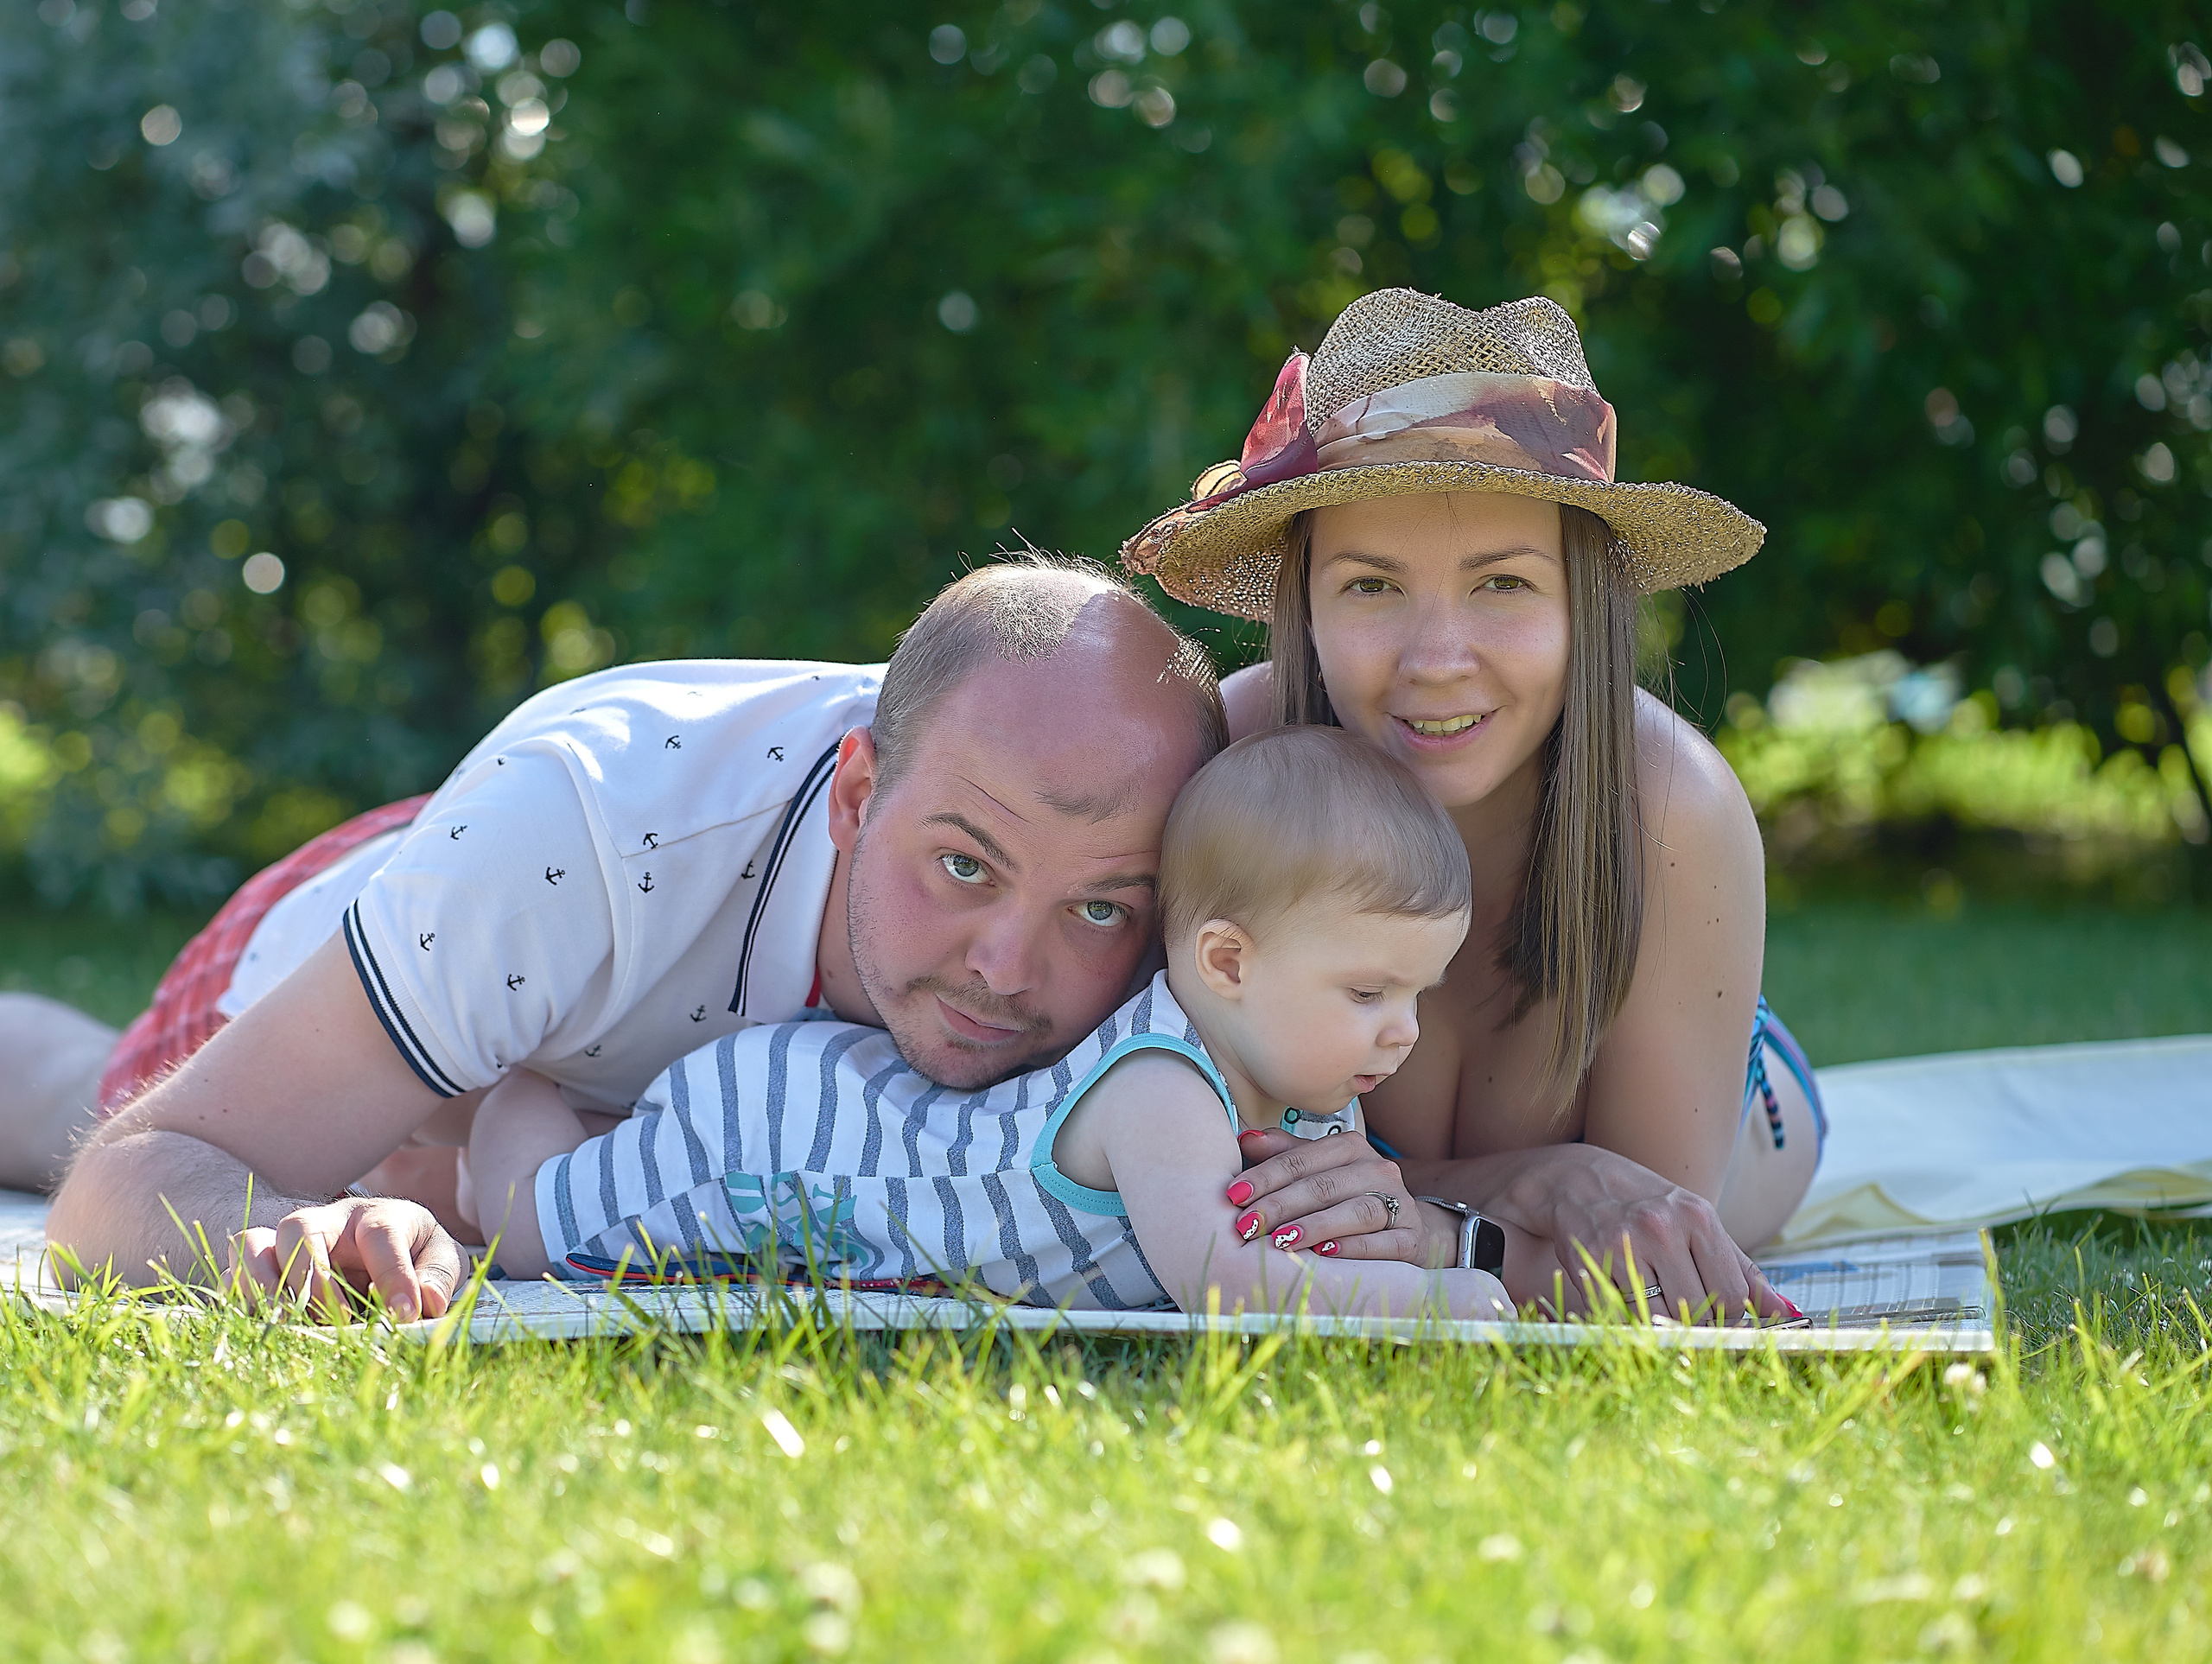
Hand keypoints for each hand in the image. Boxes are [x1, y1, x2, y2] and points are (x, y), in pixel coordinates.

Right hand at [227, 1197, 461, 1323]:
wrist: (377, 1253)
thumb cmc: (413, 1255)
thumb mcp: (439, 1259)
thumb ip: (437, 1277)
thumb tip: (426, 1303)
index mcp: (376, 1216)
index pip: (380, 1234)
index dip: (393, 1274)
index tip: (404, 1314)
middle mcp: (325, 1222)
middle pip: (299, 1228)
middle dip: (314, 1276)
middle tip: (339, 1321)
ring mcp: (286, 1243)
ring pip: (252, 1244)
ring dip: (264, 1286)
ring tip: (288, 1326)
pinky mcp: (260, 1269)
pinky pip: (233, 1276)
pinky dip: (242, 1303)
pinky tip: (265, 1331)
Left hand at [1224, 1128, 1448, 1266]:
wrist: (1411, 1227)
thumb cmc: (1350, 1196)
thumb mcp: (1320, 1170)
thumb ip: (1285, 1154)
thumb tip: (1245, 1140)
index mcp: (1349, 1148)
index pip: (1300, 1159)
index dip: (1265, 1176)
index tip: (1233, 1195)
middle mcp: (1377, 1170)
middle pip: (1324, 1185)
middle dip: (1280, 1205)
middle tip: (1246, 1225)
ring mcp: (1400, 1204)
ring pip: (1356, 1210)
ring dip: (1315, 1225)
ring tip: (1281, 1240)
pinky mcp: (1412, 1238)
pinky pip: (1384, 1242)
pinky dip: (1353, 1247)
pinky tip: (1325, 1255)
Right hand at [1495, 1144, 1792, 1323]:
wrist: (1578, 1181)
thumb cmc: (1648, 1206)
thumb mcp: (1697, 1223)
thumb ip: (1740, 1268)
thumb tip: (1786, 1313)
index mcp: (1697, 1216)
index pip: (1731, 1295)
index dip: (1728, 1319)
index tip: (1717, 1320)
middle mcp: (1662, 1228)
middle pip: (1698, 1309)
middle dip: (1694, 1321)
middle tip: (1680, 1311)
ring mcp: (1624, 1245)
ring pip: (1661, 1317)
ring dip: (1662, 1322)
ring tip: (1653, 1301)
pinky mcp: (1592, 1262)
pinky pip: (1623, 1314)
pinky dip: (1629, 1316)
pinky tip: (1624, 1295)